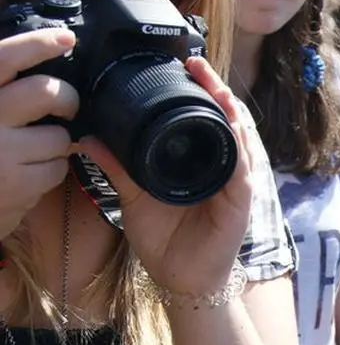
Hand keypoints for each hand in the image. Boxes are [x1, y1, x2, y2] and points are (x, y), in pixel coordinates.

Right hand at [0, 28, 79, 237]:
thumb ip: (2, 89)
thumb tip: (42, 56)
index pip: (3, 59)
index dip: (35, 44)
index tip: (65, 38)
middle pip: (46, 92)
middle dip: (67, 99)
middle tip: (65, 106)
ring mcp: (0, 152)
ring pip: (58, 136)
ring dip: (55, 143)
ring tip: (32, 150)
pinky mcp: (17, 184)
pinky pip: (57, 168)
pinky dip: (50, 171)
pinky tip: (28, 173)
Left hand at [81, 57, 253, 297]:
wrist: (182, 279)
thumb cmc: (167, 241)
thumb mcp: (135, 197)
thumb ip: (118, 168)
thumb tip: (91, 139)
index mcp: (202, 164)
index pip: (207, 120)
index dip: (202, 92)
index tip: (186, 66)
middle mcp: (223, 168)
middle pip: (229, 121)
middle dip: (218, 91)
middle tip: (198, 65)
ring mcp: (236, 184)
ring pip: (241, 139)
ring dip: (232, 112)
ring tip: (218, 88)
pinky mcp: (242, 202)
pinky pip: (242, 170)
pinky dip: (238, 149)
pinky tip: (232, 130)